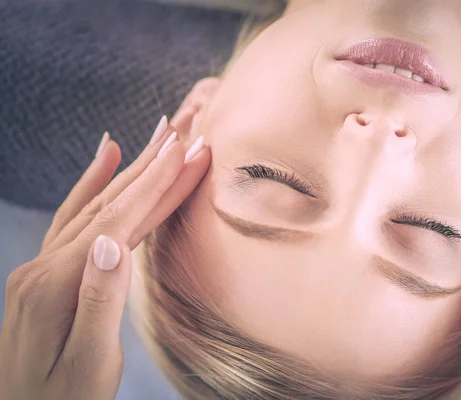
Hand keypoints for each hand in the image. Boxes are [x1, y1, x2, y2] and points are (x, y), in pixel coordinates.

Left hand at [0, 116, 209, 399]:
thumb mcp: (88, 366)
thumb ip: (99, 302)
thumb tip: (113, 244)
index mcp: (57, 287)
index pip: (119, 222)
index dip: (157, 185)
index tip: (187, 150)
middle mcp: (45, 267)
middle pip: (108, 204)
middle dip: (152, 168)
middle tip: (185, 133)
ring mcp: (41, 266)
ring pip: (93, 205)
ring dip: (129, 170)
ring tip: (155, 137)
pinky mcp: (46, 272)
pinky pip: (72, 217)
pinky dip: (92, 184)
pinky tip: (105, 160)